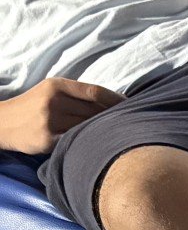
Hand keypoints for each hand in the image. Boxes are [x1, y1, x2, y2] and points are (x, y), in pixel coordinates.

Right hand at [0, 77, 120, 154]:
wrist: (2, 123)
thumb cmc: (34, 105)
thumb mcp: (51, 90)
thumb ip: (77, 93)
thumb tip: (115, 101)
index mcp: (56, 85)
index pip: (95, 92)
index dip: (117, 100)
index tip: (133, 106)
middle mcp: (53, 101)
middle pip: (95, 111)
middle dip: (113, 117)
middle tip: (131, 122)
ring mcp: (50, 121)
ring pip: (88, 127)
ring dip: (103, 131)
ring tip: (116, 133)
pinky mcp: (47, 140)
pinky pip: (76, 141)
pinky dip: (89, 142)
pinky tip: (97, 144)